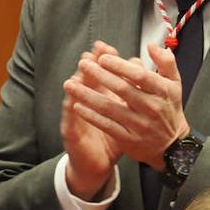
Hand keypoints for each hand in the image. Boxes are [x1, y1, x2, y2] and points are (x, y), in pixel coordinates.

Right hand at [61, 41, 122, 198]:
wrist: (98, 163)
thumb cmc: (113, 134)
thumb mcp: (124, 111)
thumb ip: (131, 89)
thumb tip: (137, 64)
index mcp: (99, 96)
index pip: (99, 74)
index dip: (102, 61)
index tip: (105, 47)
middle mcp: (86, 104)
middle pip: (84, 82)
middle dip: (88, 68)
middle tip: (88, 55)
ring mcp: (76, 119)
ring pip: (74, 99)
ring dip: (76, 86)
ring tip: (76, 74)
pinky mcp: (72, 136)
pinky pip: (71, 123)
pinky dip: (72, 113)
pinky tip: (72, 104)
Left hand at [64, 41, 188, 170]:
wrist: (172, 146)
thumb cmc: (169, 109)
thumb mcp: (175, 84)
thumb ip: (166, 62)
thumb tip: (152, 45)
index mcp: (162, 91)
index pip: (139, 76)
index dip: (119, 66)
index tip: (102, 58)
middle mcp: (152, 108)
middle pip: (122, 89)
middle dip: (99, 75)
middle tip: (83, 64)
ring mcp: (140, 125)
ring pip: (110, 108)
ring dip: (88, 95)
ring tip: (71, 85)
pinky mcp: (129, 139)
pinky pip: (107, 125)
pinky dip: (91, 116)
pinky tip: (78, 106)